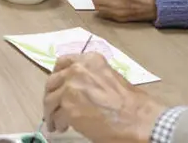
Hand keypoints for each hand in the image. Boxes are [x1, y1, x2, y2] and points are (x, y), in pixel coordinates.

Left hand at [44, 53, 165, 141]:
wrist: (137, 120)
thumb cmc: (131, 103)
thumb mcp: (110, 77)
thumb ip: (91, 77)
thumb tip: (78, 88)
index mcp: (89, 60)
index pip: (63, 62)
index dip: (57, 75)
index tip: (56, 84)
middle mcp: (77, 70)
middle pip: (52, 81)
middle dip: (50, 95)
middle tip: (52, 106)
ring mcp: (70, 87)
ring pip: (50, 99)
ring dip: (51, 111)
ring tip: (55, 122)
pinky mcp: (67, 106)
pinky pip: (56, 116)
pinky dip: (57, 123)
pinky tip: (61, 127)